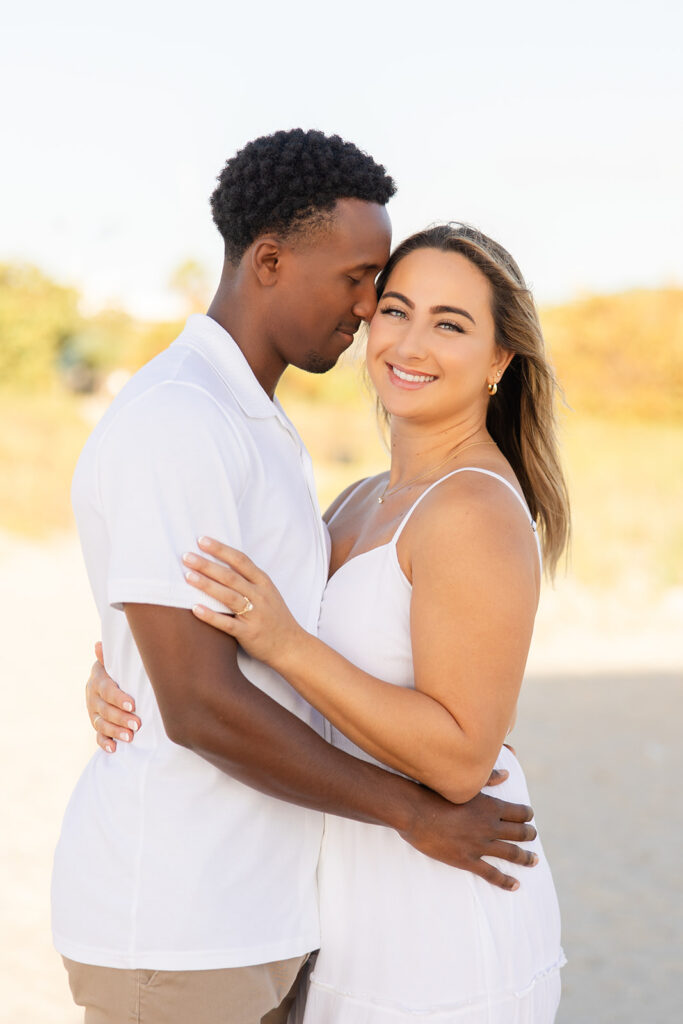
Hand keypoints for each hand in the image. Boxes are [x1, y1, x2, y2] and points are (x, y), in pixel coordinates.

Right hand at [85, 642, 140, 752]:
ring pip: (101, 724)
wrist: (109, 680)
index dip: (118, 698)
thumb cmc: (119, 669)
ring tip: (130, 737)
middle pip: (104, 709)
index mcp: (98, 680)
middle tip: (137, 724)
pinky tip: (113, 749)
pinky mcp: (97, 724)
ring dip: (115, 731)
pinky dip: (104, 743)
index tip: (132, 705)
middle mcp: (93, 697)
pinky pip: (98, 736)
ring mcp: (93, 712)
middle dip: (121, 718)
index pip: (107, 690)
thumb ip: (108, 656)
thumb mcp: (113, 662)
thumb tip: (98, 645)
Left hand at [182, 538, 304, 667]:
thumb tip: (219, 565)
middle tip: (187, 556)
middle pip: (230, 576)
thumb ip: (248, 580)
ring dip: (207, 585)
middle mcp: (259, 596)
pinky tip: (195, 609)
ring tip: (188, 576)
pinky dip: (211, 616)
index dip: (221, 549)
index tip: (202, 540)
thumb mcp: (267, 593)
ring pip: (228, 596)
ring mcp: (255, 614)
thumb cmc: (275, 617)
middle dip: (207, 565)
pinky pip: (227, 623)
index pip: (240, 560)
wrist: (291, 645)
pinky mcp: (249, 633)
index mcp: (263, 583)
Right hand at [402, 788, 537, 890]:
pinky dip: (506, 881)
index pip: (520, 812)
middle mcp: (490, 826)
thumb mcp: (465, 784)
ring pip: (511, 853)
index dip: (527, 815)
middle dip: (529, 834)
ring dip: (525, 858)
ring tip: (533, 861)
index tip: (529, 817)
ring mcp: (480, 845)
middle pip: (519, 833)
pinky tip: (516, 885)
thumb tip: (506, 773)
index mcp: (491, 806)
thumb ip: (488, 778)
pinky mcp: (467, 860)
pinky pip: (492, 874)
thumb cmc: (436, 793)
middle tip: (533, 836)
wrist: (414, 813)